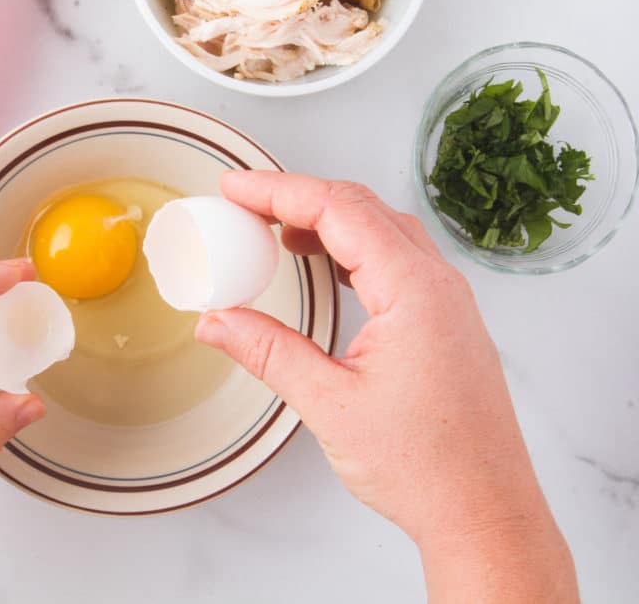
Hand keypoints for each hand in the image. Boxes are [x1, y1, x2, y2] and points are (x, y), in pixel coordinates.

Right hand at [196, 171, 577, 602]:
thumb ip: (269, 353)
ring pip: (384, 230)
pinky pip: (398, 260)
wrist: (484, 513)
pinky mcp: (446, 323)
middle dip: (299, 195)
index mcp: (414, 291)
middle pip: (363, 207)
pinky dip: (354, 247)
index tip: (236, 188)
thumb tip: (217, 321)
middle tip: (246, 202)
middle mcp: (439, 285)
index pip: (339, 209)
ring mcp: (448, 302)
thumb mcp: (329, 405)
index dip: (279, 191)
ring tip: (277, 229)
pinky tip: (327, 265)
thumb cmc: (426, 468)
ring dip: (329, 219)